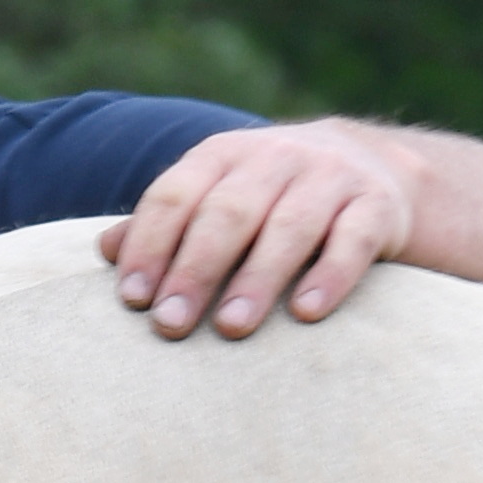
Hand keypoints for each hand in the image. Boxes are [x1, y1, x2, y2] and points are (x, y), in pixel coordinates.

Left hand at [98, 119, 414, 342]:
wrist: (376, 169)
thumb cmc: (269, 199)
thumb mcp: (216, 196)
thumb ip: (167, 223)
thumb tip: (104, 250)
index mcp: (223, 154)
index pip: (176, 194)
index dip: (151, 245)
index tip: (132, 300)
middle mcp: (278, 156)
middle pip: (228, 213)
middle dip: (195, 270)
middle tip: (170, 325)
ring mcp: (331, 177)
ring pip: (289, 226)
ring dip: (257, 279)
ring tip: (230, 328)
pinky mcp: (378, 205)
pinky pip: (353, 240)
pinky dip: (331, 276)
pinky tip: (307, 313)